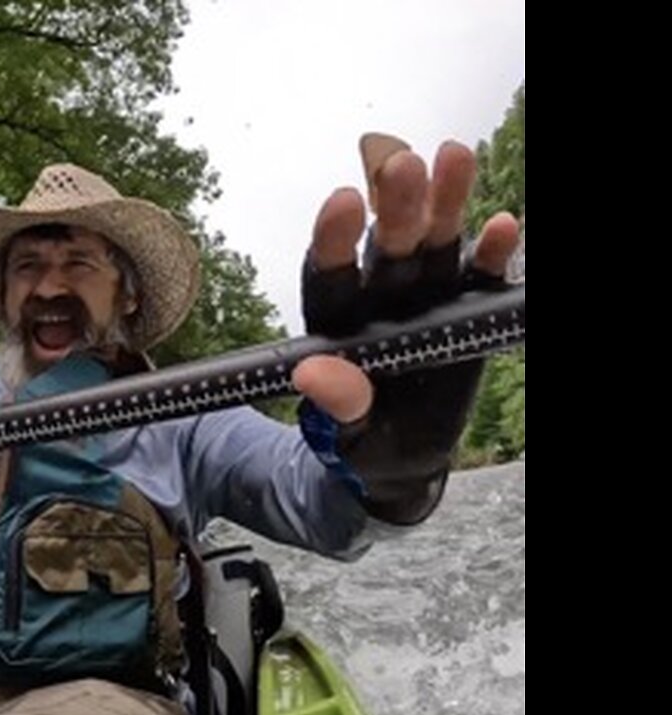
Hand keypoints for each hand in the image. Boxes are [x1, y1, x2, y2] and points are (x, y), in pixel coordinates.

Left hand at [292, 133, 520, 522]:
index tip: (342, 201)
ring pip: (433, 244)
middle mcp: (379, 296)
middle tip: (403, 164)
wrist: (402, 454)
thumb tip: (315, 376)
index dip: (333, 238)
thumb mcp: (343, 433)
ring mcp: (426, 297)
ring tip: (454, 156)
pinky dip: (491, 254)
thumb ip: (336, 405)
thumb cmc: (360, 437)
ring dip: (445, 204)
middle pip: (386, 246)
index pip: (330, 273)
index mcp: (337, 319)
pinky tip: (505, 227)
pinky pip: (480, 278)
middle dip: (396, 207)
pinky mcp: (466, 308)